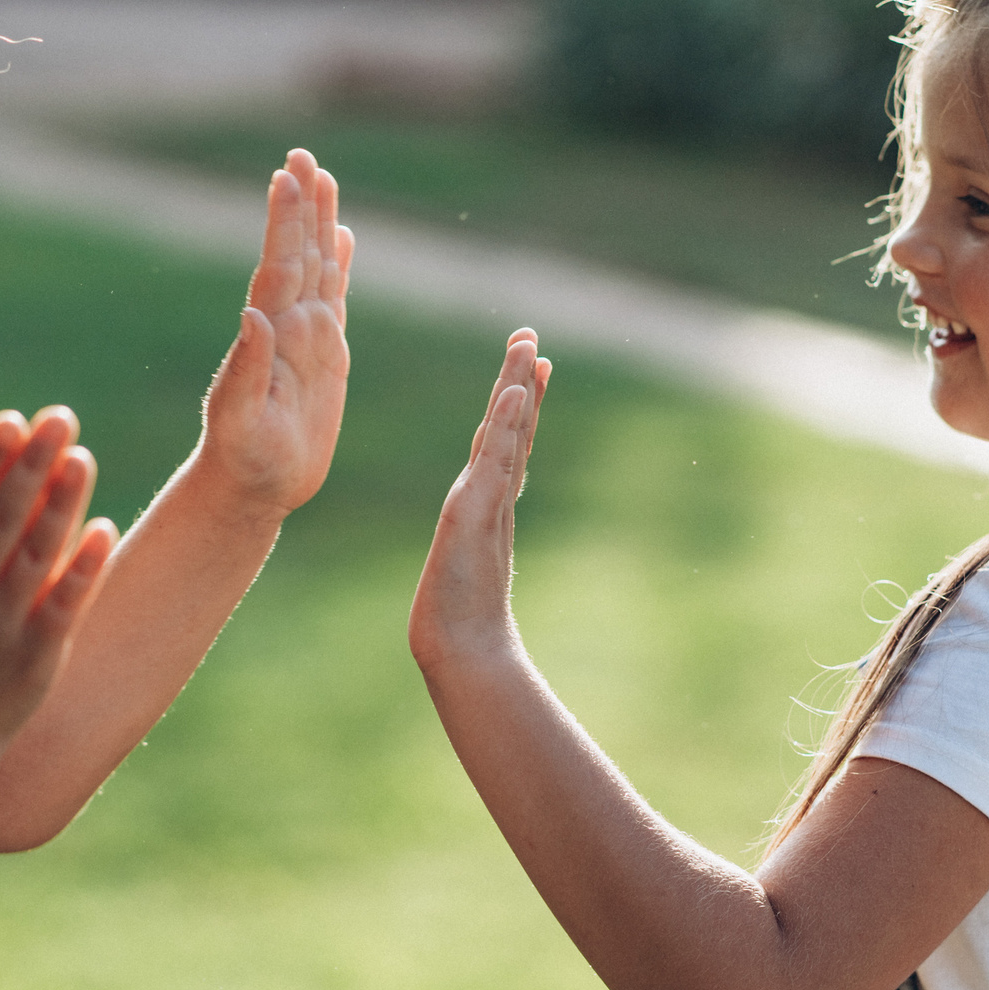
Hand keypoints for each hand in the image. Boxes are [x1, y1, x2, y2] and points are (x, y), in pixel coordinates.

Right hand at [0, 409, 118, 756]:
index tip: (13, 421)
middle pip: (1, 519)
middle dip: (31, 465)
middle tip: (61, 417)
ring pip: (36, 555)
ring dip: (61, 504)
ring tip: (82, 457)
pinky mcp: (35, 657)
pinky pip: (64, 605)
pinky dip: (83, 568)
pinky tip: (104, 528)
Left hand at [198, 148, 352, 515]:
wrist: (251, 487)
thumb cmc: (245, 462)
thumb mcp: (242, 422)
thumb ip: (246, 370)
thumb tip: (253, 315)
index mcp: (271, 335)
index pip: (280, 265)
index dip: (285, 221)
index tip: (286, 174)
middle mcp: (288, 326)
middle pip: (299, 252)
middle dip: (301, 204)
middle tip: (300, 152)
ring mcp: (305, 337)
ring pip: (317, 266)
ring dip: (319, 222)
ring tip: (321, 176)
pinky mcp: (323, 355)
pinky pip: (334, 297)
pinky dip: (338, 264)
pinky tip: (341, 238)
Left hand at [411, 329, 548, 669]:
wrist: (463, 652)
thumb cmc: (457, 623)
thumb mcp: (457, 570)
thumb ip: (468, 552)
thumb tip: (472, 547)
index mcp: (485, 504)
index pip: (504, 442)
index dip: (518, 404)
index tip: (531, 365)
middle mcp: (490, 497)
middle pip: (511, 428)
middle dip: (519, 381)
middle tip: (530, 337)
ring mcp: (487, 502)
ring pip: (507, 435)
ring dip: (516, 390)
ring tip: (528, 349)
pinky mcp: (478, 513)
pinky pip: (496, 460)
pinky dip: (509, 426)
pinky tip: (515, 393)